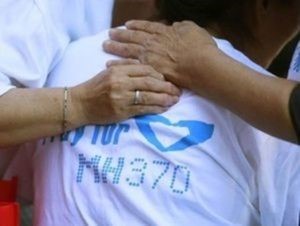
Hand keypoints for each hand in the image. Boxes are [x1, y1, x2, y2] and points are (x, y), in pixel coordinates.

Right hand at [70, 64, 179, 126]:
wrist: (80, 104)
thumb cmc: (95, 87)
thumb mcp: (108, 72)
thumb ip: (126, 68)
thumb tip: (148, 68)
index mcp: (118, 71)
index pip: (144, 70)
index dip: (159, 75)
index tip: (168, 79)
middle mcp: (120, 83)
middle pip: (149, 83)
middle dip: (166, 87)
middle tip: (178, 91)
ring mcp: (121, 98)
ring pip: (148, 97)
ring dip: (164, 99)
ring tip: (175, 100)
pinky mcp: (122, 112)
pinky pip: (143, 109)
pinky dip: (155, 109)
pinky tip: (164, 108)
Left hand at [103, 20, 217, 89]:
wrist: (200, 66)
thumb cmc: (199, 47)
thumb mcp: (192, 29)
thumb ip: (180, 27)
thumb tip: (174, 26)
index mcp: (163, 31)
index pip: (146, 27)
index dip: (136, 25)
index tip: (127, 24)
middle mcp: (153, 43)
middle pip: (133, 37)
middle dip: (121, 34)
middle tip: (110, 33)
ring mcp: (149, 57)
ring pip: (128, 50)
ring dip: (116, 47)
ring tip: (105, 45)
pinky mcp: (147, 71)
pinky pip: (129, 67)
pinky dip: (119, 65)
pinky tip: (109, 64)